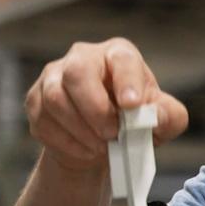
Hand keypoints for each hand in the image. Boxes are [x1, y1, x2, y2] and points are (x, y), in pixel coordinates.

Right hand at [26, 38, 188, 175]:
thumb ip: (169, 116)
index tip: (132, 106)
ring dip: (80, 129)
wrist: (102, 143)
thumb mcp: (164, 120)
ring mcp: (53, 77)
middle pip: (78, 72)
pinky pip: (42, 121)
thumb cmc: (136, 121)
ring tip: (102, 147)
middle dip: (95, 108)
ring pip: (55, 98)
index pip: (121, 59)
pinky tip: (85, 150)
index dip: (127, 81)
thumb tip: (154, 116)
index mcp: (119, 55)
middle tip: (112, 134)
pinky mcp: (35, 100)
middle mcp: (83, 57)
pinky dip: (66, 142)